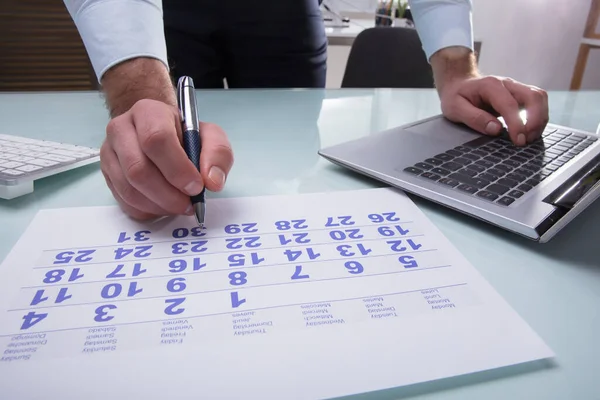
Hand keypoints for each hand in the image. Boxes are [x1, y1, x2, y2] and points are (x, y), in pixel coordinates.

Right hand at [100, 99, 233, 220]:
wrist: (158, 133)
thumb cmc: (184, 134)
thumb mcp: (210, 136)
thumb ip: (218, 154)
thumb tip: (212, 182)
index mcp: (148, 112)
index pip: (156, 140)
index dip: (177, 169)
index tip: (196, 187)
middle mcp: (121, 129)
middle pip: (138, 169)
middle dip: (168, 194)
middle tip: (188, 204)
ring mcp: (109, 153)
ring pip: (129, 189)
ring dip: (158, 205)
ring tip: (179, 205)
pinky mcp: (107, 174)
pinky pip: (124, 201)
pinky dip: (148, 210)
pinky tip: (164, 205)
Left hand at [439, 75, 548, 145]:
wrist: (459, 84)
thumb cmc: (456, 97)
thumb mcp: (455, 108)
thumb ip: (474, 118)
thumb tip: (495, 129)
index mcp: (490, 85)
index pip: (510, 105)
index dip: (517, 124)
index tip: (518, 141)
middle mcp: (507, 84)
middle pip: (534, 96)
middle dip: (536, 120)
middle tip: (526, 140)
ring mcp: (515, 88)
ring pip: (539, 98)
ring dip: (540, 119)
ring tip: (530, 138)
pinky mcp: (520, 95)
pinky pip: (537, 103)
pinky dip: (538, 117)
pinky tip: (530, 132)